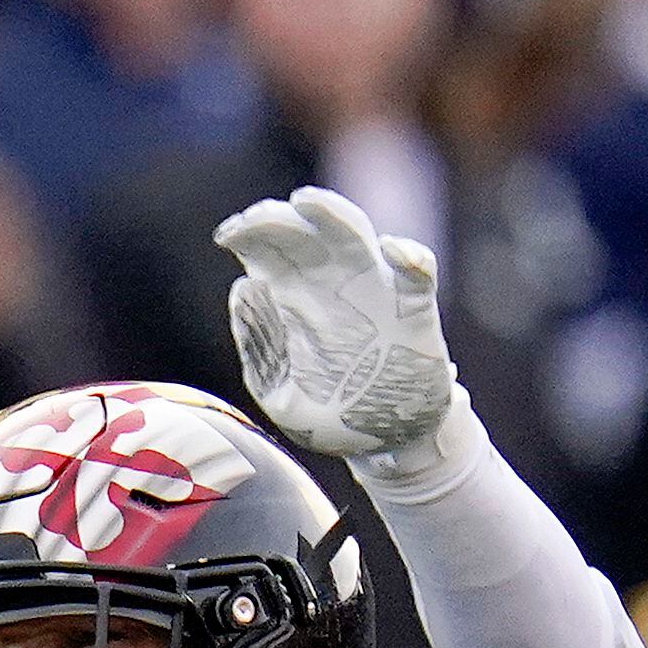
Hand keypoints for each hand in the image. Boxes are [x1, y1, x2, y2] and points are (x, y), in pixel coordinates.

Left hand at [215, 185, 459, 466]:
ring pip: (354, 236)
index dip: (249, 232)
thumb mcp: (280, 394)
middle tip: (256, 218)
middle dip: (277, 217)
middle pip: (303, 233)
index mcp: (296, 300)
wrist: (388, 445)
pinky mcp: (414, 310)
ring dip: (333, 215)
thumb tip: (244, 289)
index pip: (268, 249)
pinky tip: (394, 252)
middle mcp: (332, 285)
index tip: (228, 233)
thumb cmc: (329, 416)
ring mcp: (375, 292)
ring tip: (307, 201)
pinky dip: (412, 259)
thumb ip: (260, 349)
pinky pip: (419, 275)